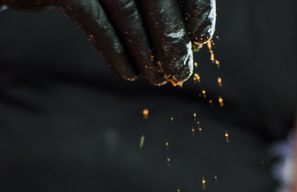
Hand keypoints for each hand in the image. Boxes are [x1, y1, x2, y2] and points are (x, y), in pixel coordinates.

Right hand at [0, 0, 215, 84]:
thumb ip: (152, 2)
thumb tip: (190, 37)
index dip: (194, 5)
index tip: (201, 38)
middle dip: (171, 35)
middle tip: (181, 71)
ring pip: (127, 6)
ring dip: (147, 49)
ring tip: (158, 78)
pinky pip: (94, 20)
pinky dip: (115, 50)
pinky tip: (130, 72)